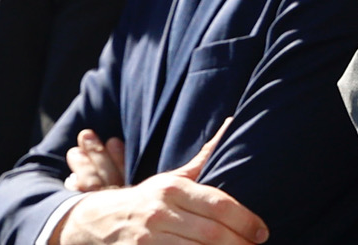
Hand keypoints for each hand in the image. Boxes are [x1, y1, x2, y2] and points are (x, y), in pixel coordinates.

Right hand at [54, 120, 267, 244]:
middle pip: (211, 234)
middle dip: (238, 243)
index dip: (244, 220)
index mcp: (172, 189)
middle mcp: (160, 213)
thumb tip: (232, 124)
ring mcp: (147, 240)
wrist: (95, 222)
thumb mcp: (171, 178)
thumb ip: (204, 158)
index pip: (218, 205)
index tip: (262, 232)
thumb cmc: (145, 199)